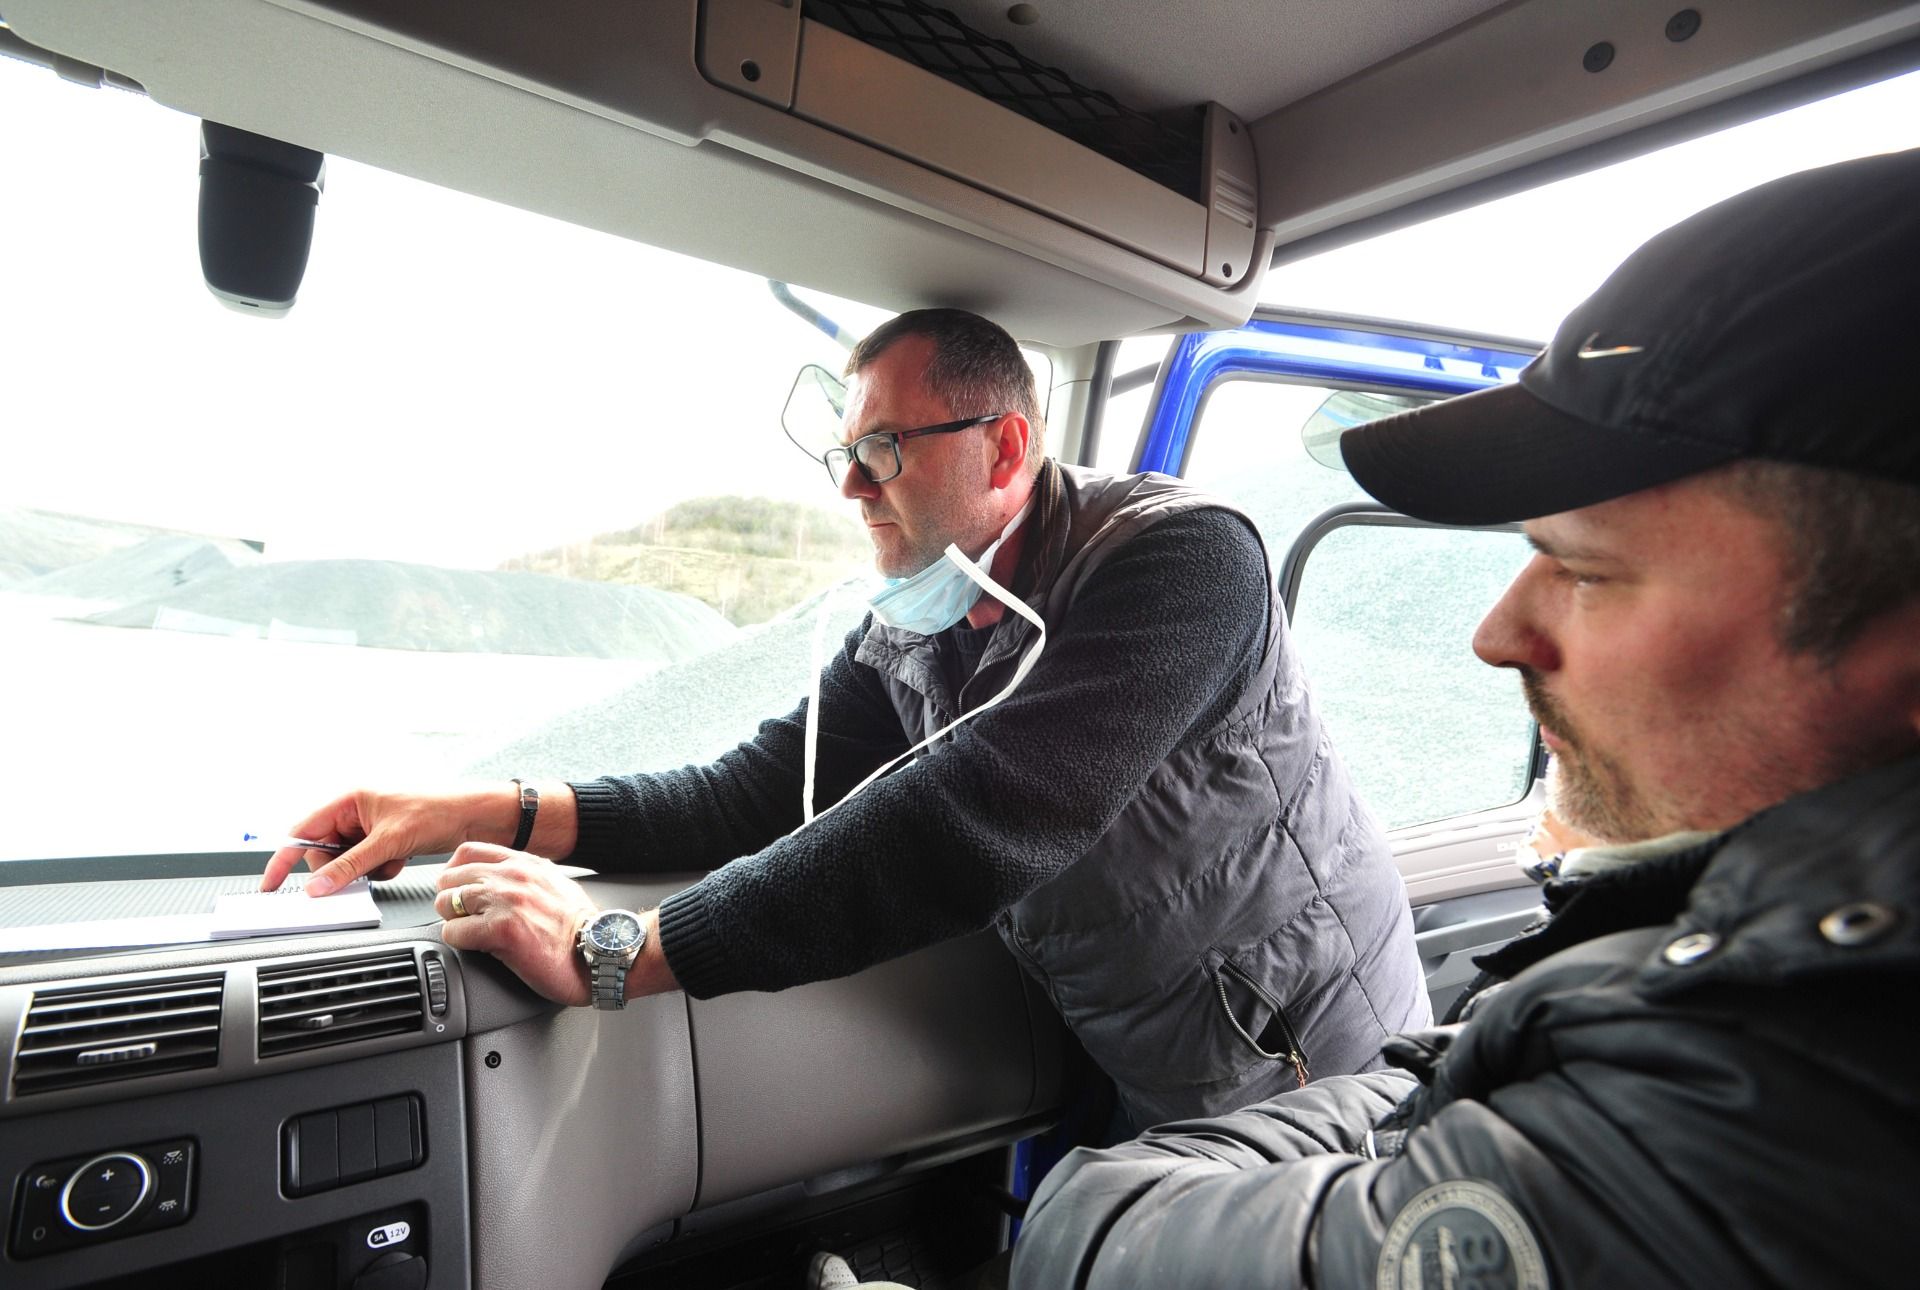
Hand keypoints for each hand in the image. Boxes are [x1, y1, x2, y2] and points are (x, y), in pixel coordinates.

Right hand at [260, 785, 518, 894]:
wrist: (474, 818)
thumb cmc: (436, 811)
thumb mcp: (388, 842)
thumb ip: (349, 866)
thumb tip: (317, 886)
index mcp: (347, 800)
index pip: (300, 832)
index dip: (282, 859)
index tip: (270, 886)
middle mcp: (353, 812)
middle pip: (321, 853)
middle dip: (340, 868)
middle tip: (363, 868)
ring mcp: (368, 829)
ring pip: (345, 864)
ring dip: (364, 870)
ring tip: (390, 859)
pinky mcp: (383, 842)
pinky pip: (365, 867)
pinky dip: (380, 869)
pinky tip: (399, 859)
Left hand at [433, 843, 680, 1006]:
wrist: (601, 952)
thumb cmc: (581, 929)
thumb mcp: (553, 885)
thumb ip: (524, 878)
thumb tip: (497, 885)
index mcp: (525, 862)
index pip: (467, 852)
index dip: (456, 875)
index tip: (460, 892)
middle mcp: (513, 875)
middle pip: (450, 878)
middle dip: (451, 902)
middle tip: (465, 919)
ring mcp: (506, 901)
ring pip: (447, 903)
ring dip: (454, 922)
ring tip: (473, 934)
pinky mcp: (502, 930)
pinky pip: (453, 932)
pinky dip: (459, 942)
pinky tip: (479, 948)